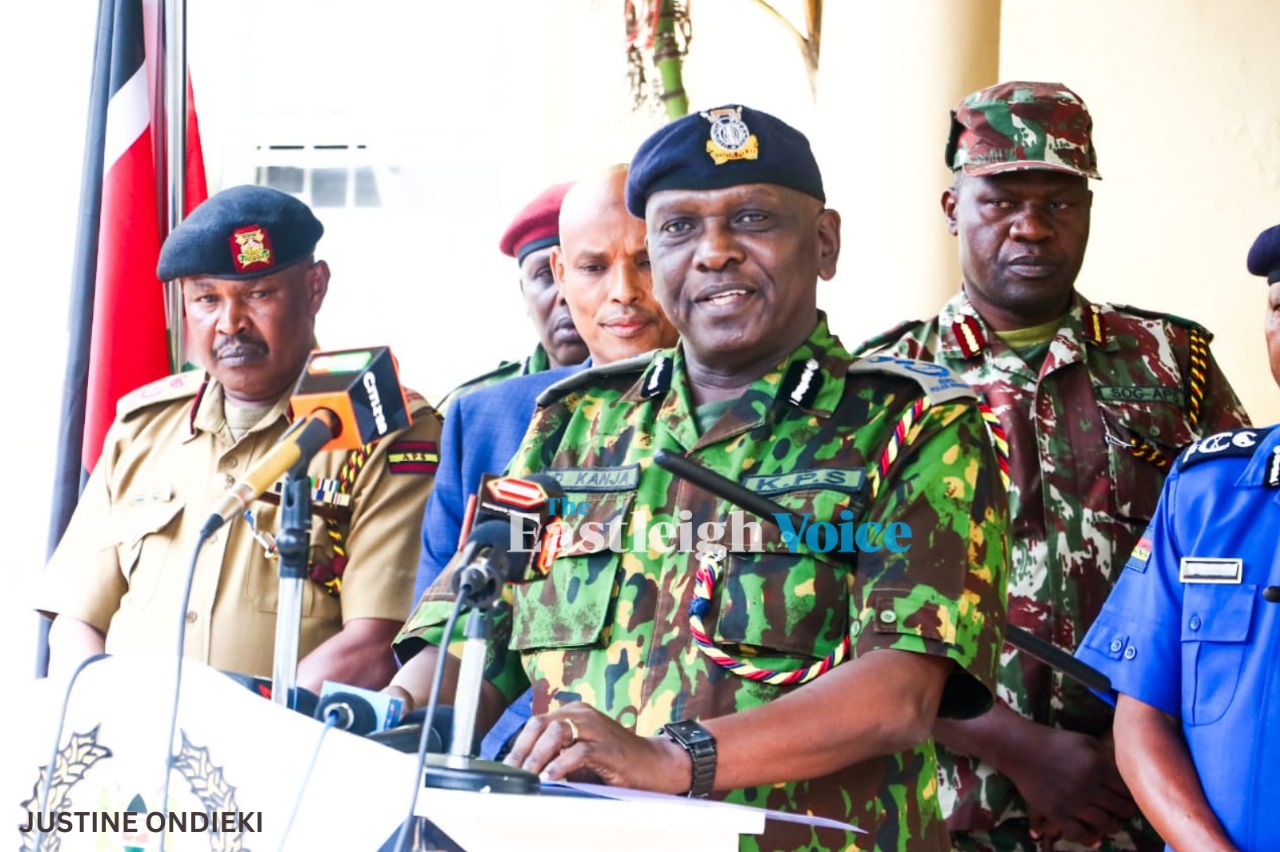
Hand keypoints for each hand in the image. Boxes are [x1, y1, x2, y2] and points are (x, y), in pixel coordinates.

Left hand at [503, 701, 691, 794]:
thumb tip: (526, 769)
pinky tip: (550, 777)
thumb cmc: (615, 760)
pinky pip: (578, 751)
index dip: (518, 745)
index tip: (507, 767)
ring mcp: (595, 727)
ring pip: (556, 734)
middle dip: (522, 751)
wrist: (653, 763)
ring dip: (537, 757)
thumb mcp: (580, 751)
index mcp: (574, 712)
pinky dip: (560, 765)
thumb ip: (557, 753)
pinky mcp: (606, 746)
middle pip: (541, 725)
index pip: (536, 723)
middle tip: (512, 774)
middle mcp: (582, 714)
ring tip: (528, 777)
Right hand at [1006, 726, 1135, 847]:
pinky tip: (1094, 836)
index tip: (1128, 797)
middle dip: (1125, 812)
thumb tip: (1125, 772)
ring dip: (1112, 826)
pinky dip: (1090, 838)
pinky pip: (1080, 834)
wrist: (1022, 750)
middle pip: (1119, 808)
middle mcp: (1088, 786)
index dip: (1130, 795)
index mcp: (1097, 767)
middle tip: (1122, 812)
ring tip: (1111, 824)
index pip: (1126, 790)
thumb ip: (1107, 756)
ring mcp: (1072, 802)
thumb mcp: (1086, 741)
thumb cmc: (1056, 742)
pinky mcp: (1056, 813)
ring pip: (1105, 824)